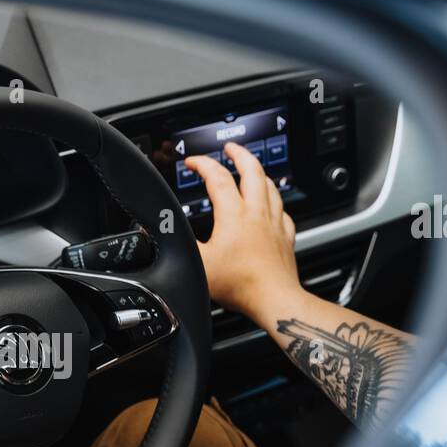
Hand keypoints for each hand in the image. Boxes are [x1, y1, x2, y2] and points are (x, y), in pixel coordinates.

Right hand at [184, 141, 302, 325]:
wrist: (273, 299)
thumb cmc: (239, 285)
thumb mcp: (198, 263)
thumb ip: (179, 243)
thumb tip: (160, 229)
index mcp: (234, 215)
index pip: (217, 177)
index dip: (202, 164)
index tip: (192, 162)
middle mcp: (257, 213)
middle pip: (252, 171)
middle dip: (239, 154)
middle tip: (230, 147)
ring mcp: (275, 224)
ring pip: (271, 187)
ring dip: (259, 173)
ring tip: (252, 169)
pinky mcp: (286, 239)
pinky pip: (284, 213)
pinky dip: (276, 203)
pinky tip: (273, 207)